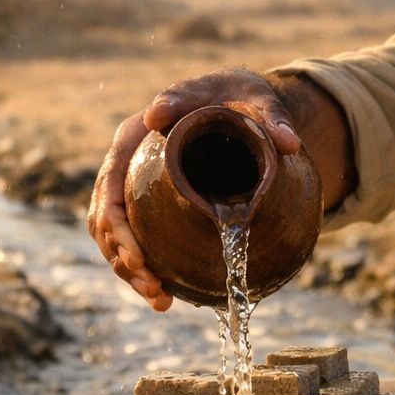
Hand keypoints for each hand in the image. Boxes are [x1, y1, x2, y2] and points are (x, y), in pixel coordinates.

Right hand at [85, 68, 300, 309]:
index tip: (139, 255)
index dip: (118, 218)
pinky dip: (139, 267)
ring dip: (127, 268)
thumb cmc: (236, 97)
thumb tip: (289, 144)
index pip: (114, 174)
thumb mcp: (253, 99)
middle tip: (152, 283)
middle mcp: (126, 158)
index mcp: (139, 132)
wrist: (237, 102)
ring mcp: (131, 183)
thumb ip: (270, 116)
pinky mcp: (143, 203)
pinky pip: (129, 237)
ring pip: (109, 231)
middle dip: (123, 253)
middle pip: (105, 211)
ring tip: (159, 298)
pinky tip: (163, 294)